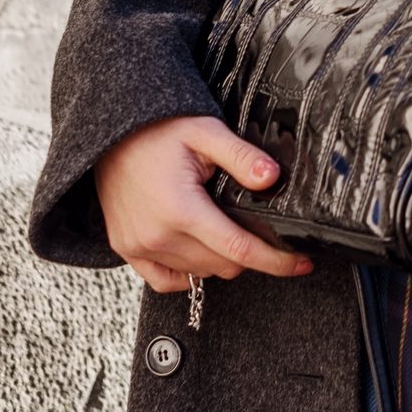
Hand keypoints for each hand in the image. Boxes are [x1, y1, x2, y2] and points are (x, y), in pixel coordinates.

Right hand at [93, 113, 315, 292]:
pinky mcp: (127, 249)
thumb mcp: (206, 132)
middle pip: (223, 265)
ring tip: (230, 230)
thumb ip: (241, 156)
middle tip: (262, 229)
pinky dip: (189, 272)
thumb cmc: (157, 130)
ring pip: (199, 273)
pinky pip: (165, 281)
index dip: (275, 260)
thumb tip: (272, 178)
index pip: (238, 249)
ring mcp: (139, 246)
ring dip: (222, 260)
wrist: (109, 134)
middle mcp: (157, 235)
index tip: (301, 263)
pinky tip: (201, 251)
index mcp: (180, 209)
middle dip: (251, 253)